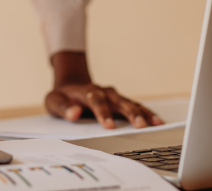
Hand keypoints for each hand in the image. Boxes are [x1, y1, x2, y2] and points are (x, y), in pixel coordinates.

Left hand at [44, 52, 162, 128]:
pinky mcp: (120, 101)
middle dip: (129, 112)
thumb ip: (63, 107)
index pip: (96, 101)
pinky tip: (157, 121)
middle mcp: (104, 92)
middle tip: (139, 125)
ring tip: (155, 123)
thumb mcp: (54, 101)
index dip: (103, 113)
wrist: (71, 85)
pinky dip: (146, 112)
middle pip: (118, 101)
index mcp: (87, 91)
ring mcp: (114, 96)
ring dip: (142, 113)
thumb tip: (73, 113)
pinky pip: (136, 106)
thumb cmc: (63, 96)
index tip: (108, 126)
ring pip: (130, 103)